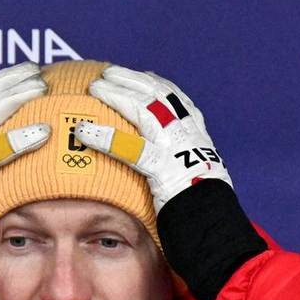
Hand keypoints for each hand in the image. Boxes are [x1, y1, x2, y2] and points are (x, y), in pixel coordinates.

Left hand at [74, 65, 232, 212]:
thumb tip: (170, 161)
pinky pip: (129, 149)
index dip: (159, 85)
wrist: (215, 225)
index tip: (144, 75)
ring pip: (145, 110)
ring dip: (118, 95)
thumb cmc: (204, 207)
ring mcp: (176, 150)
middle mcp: (189, 136)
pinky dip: (105, 138)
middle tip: (110, 73)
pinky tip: (84, 132)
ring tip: (96, 87)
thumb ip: (185, 162)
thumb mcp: (201, 175)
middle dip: (133, 80)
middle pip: (159, 95)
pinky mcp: (162, 169)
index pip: (178, 100)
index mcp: (199, 136)